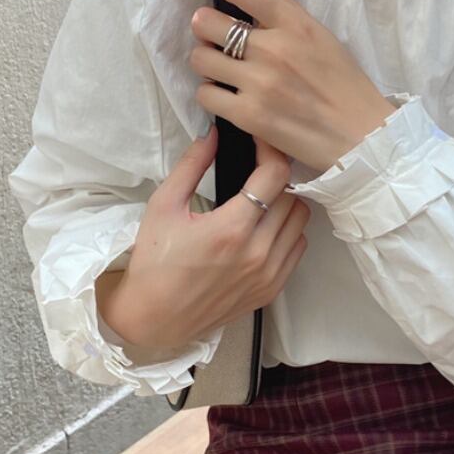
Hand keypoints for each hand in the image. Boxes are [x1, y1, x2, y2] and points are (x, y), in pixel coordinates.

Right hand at [98, 125, 310, 349]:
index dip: (271, 151)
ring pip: (300, 221)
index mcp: (231, 228)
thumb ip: (191, 166)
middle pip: (293, 195)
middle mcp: (257, 252)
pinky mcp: (271, 289)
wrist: (153, 319)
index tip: (260, 143)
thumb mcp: (163, 206)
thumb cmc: (154, 262)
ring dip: (286, 203)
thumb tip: (214, 134)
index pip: (275, 175)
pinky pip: (297, 247)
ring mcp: (268, 274)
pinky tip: (265, 227)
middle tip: (257, 170)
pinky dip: (288, 231)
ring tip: (262, 199)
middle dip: (276, 177)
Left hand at [188, 0, 397, 172]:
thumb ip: (282, 12)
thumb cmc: (345, 86)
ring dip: (207, 63)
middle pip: (206, 22)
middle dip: (205, 28)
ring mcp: (259, 82)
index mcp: (295, 23)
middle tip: (217, 40)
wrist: (362, 136)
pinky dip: (213, 95)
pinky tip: (229, 98)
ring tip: (223, 72)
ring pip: (200, 58)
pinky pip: (206, 95)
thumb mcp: (321, 37)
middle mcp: (273, 48)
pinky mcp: (249, 115)